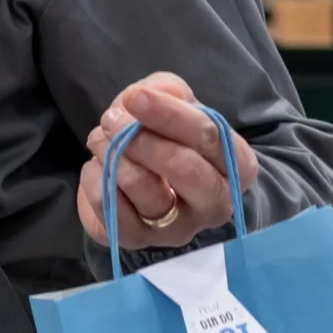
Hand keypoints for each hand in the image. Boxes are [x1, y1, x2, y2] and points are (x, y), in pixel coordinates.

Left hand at [76, 72, 258, 252]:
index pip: (211, 137)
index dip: (169, 114)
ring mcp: (178, 229)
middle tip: (111, 119)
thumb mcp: (174, 102)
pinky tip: (97, 166)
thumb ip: (169, 90)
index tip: (135, 97)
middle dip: (142, 138)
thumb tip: (157, 93)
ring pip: (144, 189)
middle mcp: (215, 204)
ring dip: (113, 155)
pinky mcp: (140, 241)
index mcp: (237, 166)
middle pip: (184, 168)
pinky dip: (96, 181)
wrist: (146, 178)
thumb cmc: (168, 136)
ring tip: (100, 138)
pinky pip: (112, 212)